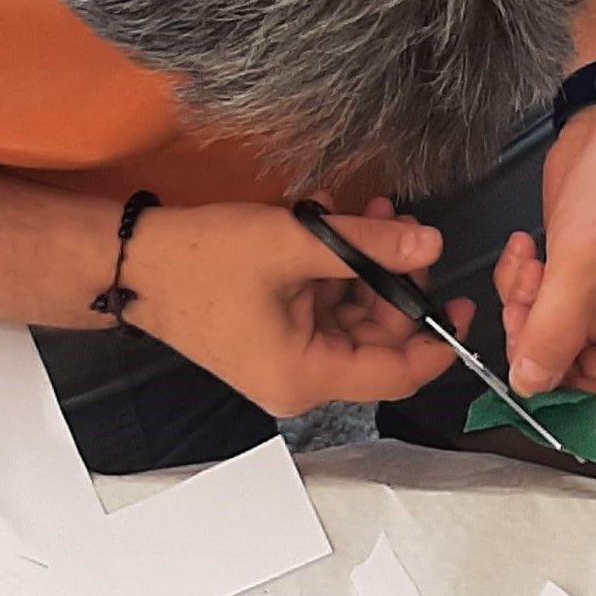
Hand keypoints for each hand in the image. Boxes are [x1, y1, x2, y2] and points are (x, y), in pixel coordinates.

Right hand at [126, 201, 462, 416]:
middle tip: (407, 228)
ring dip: (368, 267)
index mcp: (307, 377)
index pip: (397, 373)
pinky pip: (324, 309)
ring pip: (353, 318)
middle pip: (378, 340)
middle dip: (397, 282)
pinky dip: (338, 272)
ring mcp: (285, 360)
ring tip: (375, 213)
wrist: (132, 261)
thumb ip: (370, 248)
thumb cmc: (202, 260)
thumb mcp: (295, 245)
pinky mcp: (273, 337)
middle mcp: (300, 381)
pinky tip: (341, 226)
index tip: (464, 301)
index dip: (437, 340)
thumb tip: (432, 246)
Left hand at [495, 104, 595, 430]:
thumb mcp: (580, 266)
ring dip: (527, 312)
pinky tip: (526, 251)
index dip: (567, 408)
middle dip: (538, 347)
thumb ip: (552, 333)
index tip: (522, 390)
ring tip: (526, 268)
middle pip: (579, 378)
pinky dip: (528, 287)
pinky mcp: (588, 278)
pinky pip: (548, 307)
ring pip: (555, 342)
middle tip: (519, 310)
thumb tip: (528, 386)